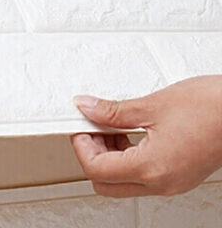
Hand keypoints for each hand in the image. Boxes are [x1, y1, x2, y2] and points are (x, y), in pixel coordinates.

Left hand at [71, 75, 221, 196]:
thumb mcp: (151, 105)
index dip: (81, 145)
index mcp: (151, 168)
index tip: (80, 124)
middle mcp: (162, 183)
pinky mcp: (179, 176)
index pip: (97, 170)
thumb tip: (86, 108)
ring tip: (110, 124)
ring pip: (124, 182)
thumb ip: (113, 111)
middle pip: (107, 184)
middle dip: (92, 155)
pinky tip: (129, 130)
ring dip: (110, 156)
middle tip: (90, 126)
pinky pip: (143, 176)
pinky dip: (129, 156)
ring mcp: (172, 182)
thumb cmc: (210, 108)